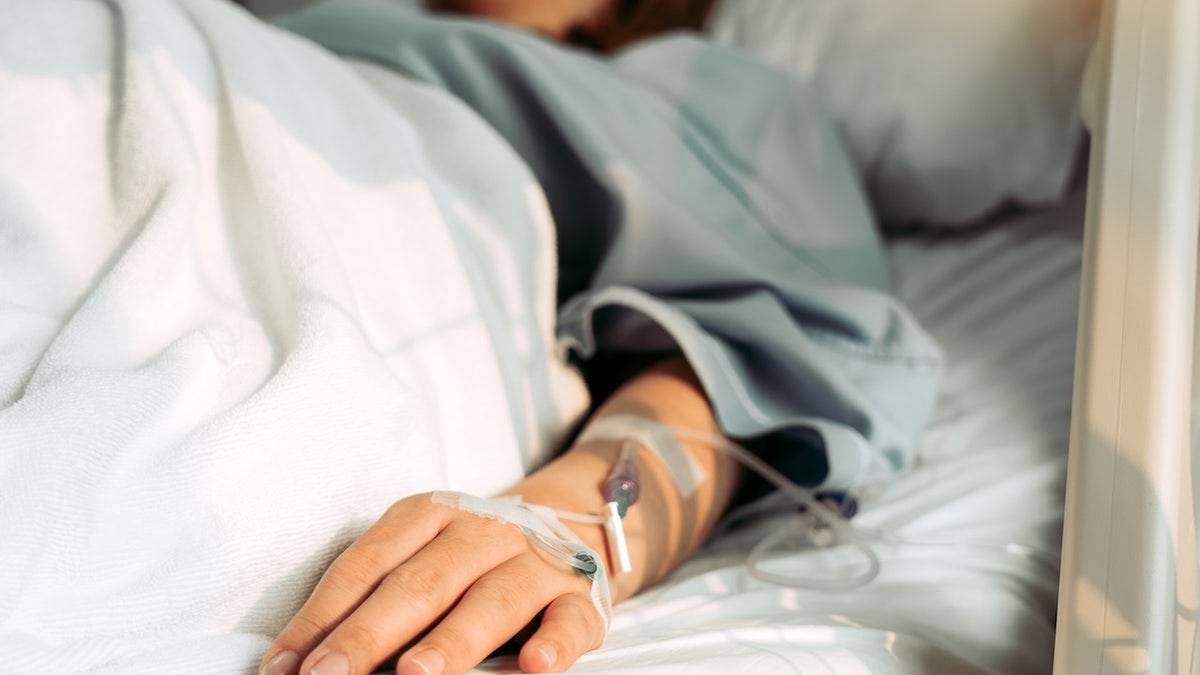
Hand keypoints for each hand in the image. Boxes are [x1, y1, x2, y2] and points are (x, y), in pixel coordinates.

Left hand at [259, 492, 605, 674]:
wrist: (571, 527)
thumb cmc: (470, 560)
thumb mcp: (420, 556)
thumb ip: (371, 599)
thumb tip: (301, 662)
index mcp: (431, 515)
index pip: (367, 565)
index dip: (324, 615)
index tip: (288, 667)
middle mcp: (483, 532)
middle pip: (422, 584)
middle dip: (370, 635)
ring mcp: (535, 563)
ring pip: (493, 602)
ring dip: (453, 641)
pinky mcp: (580, 597)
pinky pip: (569, 620)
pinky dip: (556, 642)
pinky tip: (536, 665)